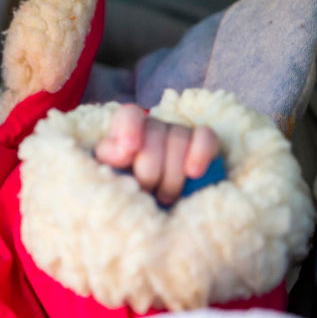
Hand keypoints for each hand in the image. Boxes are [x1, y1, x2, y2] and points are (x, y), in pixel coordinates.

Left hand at [94, 104, 218, 205]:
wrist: (155, 201)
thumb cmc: (129, 187)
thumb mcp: (111, 174)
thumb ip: (110, 159)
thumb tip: (124, 151)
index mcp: (125, 129)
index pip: (129, 116)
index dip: (129, 129)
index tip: (130, 150)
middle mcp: (152, 125)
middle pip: (155, 134)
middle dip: (150, 170)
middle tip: (146, 192)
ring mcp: (179, 130)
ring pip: (178, 139)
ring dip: (172, 175)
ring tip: (164, 197)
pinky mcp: (203, 140)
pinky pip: (206, 137)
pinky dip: (200, 154)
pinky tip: (193, 173)